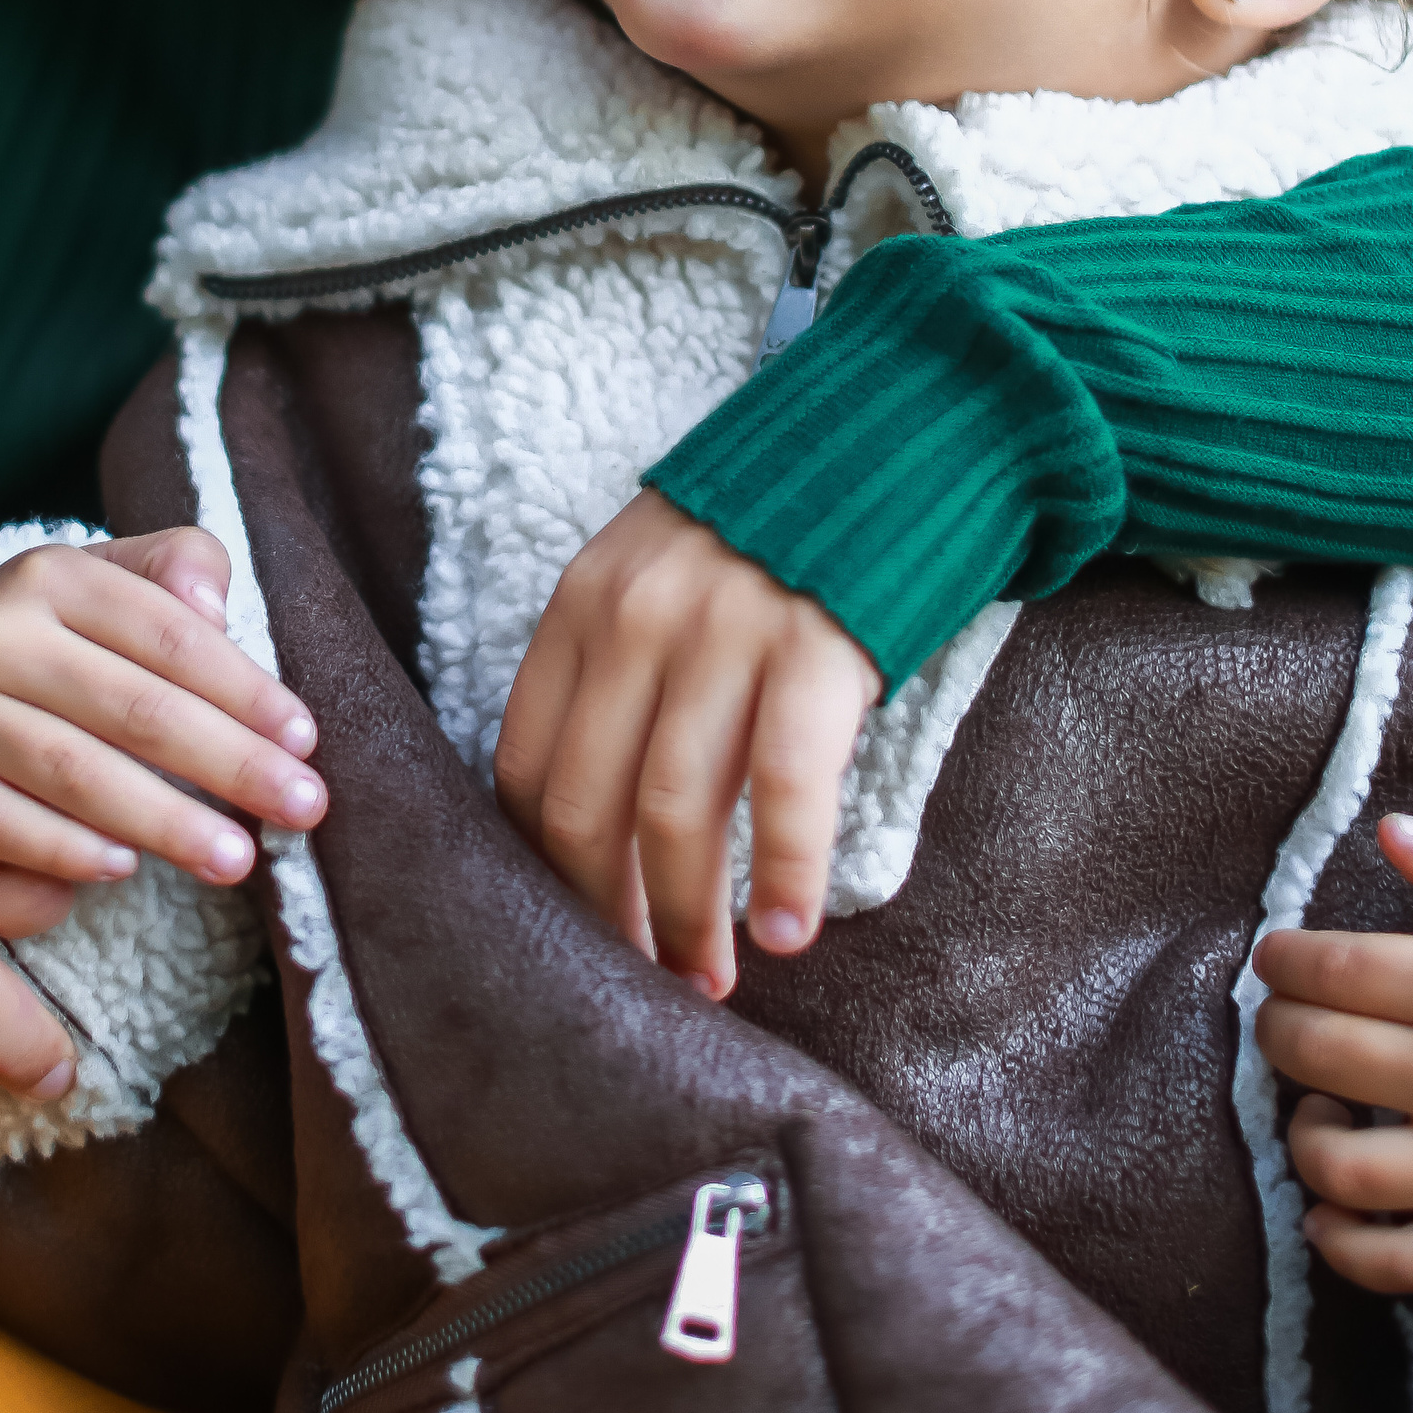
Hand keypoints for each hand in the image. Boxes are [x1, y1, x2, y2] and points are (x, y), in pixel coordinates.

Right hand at [0, 526, 324, 889]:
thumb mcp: (123, 583)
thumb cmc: (70, 643)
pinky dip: (61, 851)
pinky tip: (125, 870)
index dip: (245, 692)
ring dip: (163, 821)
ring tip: (236, 857)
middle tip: (303, 810)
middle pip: (131, 709)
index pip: (168, 637)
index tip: (307, 741)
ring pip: (71, 772)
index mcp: (48, 573)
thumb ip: (181, 566)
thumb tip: (212, 607)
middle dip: (229, 764)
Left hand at [494, 488, 879, 999]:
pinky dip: (782, 875)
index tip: (572, 928)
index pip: (526, 763)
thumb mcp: (657, 572)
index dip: (542, 866)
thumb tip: (599, 823)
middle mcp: (636, 617)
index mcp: (582, 603)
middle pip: (587, 803)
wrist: (887, 433)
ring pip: (675, 812)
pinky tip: (787, 935)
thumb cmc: (768, 531)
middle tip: (640, 979)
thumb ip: (618, 667)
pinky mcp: (814, 649)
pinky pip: (784, 789)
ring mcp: (724, 631)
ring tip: (707, 979)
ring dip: (687, 918)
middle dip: (607, 912)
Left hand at [1255, 814, 1412, 1292]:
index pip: (1334, 970)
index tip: (1276, 957)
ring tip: (1316, 1099)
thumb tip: (1391, 832)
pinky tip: (1326, 1211)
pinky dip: (1349, 1247)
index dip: (1284, 958)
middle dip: (1278, 1027)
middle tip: (1282, 1016)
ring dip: (1302, 1131)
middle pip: (1320, 1053)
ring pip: (1342, 1166)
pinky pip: (1403, 1263)